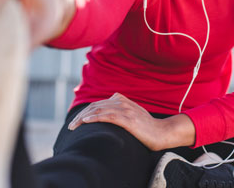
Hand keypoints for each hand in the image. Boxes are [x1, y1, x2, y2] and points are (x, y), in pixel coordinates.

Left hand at [68, 93, 194, 150]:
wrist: (162, 133)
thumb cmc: (147, 128)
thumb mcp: (132, 116)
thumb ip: (120, 112)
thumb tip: (105, 117)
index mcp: (122, 100)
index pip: (98, 103)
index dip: (85, 111)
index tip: (77, 121)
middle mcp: (122, 102)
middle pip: (95, 106)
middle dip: (81, 115)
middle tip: (71, 126)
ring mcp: (125, 110)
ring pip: (99, 110)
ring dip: (83, 118)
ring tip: (73, 126)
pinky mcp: (128, 119)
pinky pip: (108, 116)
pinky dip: (95, 117)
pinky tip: (85, 121)